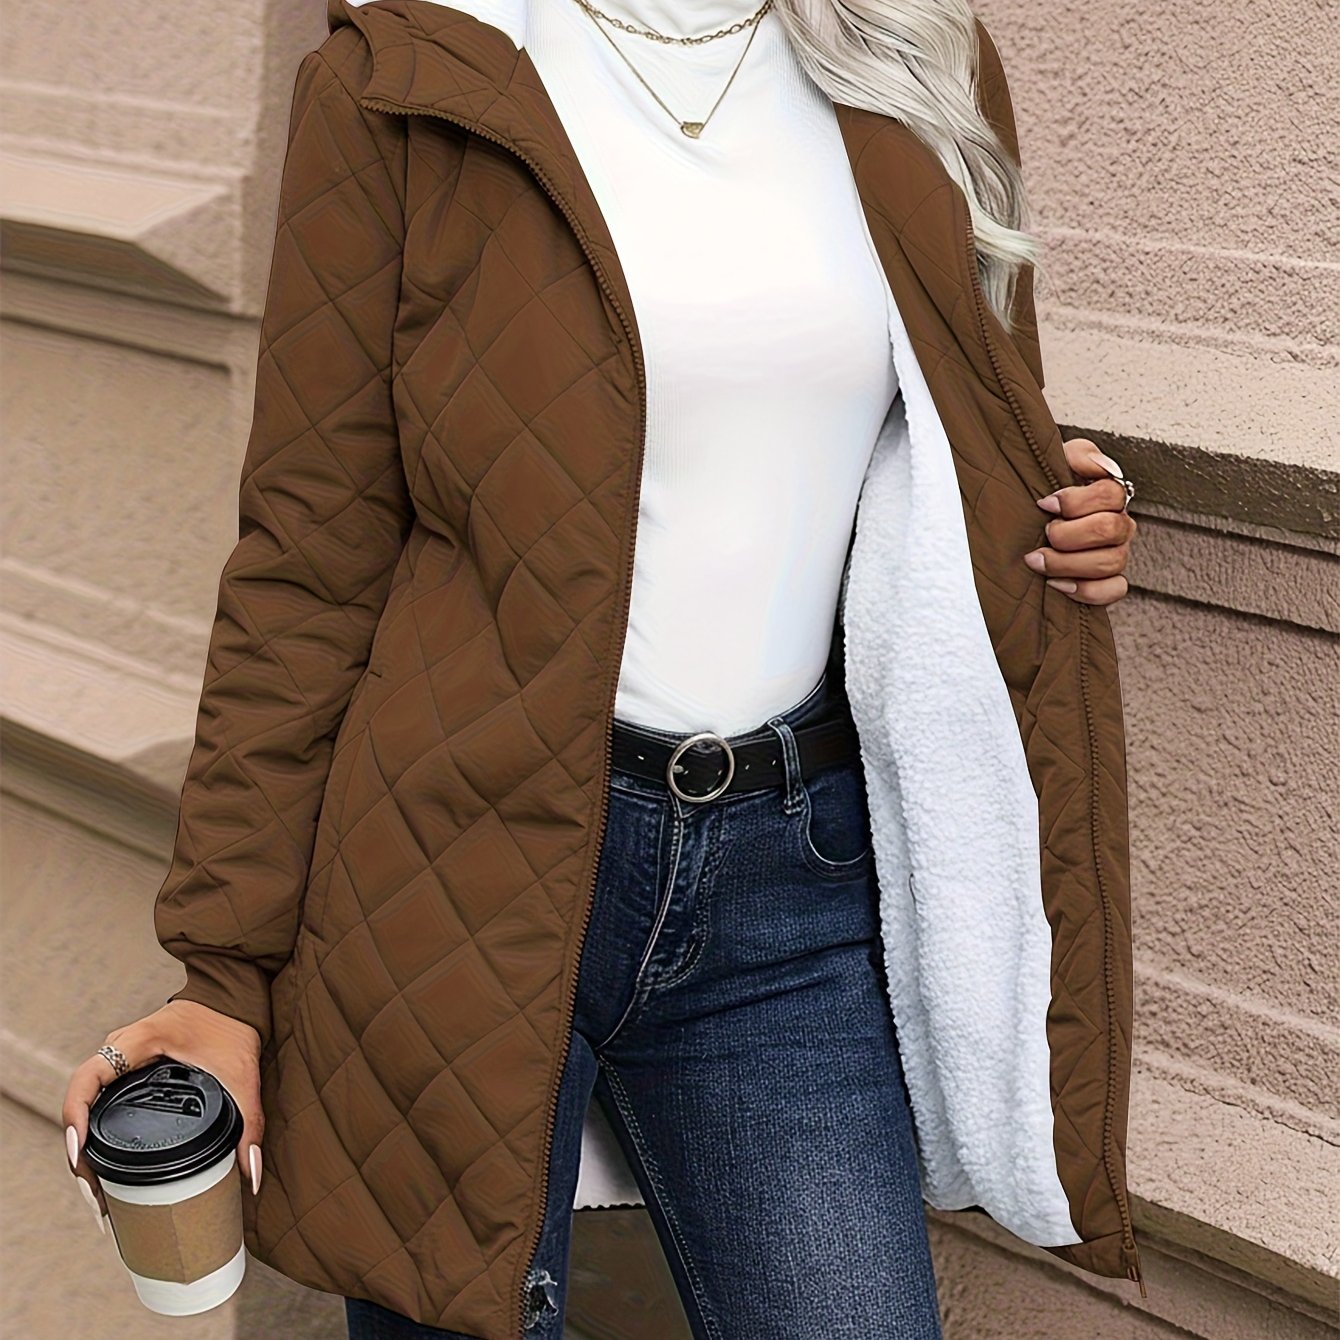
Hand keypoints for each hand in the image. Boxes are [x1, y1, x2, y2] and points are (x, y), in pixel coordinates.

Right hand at [61, 1001, 263, 1233]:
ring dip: (84, 1149)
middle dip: (81, 1155)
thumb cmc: (231, 1027)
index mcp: (139, 1041)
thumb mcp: (243, 1075)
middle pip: (81, 1104)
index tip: (79, 1153)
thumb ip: (250, 1124)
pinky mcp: (126, 1069)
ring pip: (86, 1106)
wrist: (232, 999)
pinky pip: (99, 1101)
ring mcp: (119, 1058)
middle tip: (95, 1198)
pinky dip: (96, 1135)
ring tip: (96, 1195)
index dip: (75, 1117)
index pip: (88, 1078)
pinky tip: (105, 1169)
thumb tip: (253, 1175)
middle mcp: (119, 1048)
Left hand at [1027, 437, 1136, 605]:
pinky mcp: (1108, 582)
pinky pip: (1114, 590)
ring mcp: (1116, 554)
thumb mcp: (1057, 462)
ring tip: (1038, 560)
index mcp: (1110, 495)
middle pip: (1110, 530)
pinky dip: (1086, 590)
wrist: (1027, 522)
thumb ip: (1079, 455)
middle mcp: (1119, 525)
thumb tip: (1100, 467)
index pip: (1111, 494)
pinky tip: (1058, 584)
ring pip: (1111, 562)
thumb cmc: (1043, 492)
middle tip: (1044, 533)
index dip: (1076, 501)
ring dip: (1068, 563)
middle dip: (1069, 534)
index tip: (1045, 504)